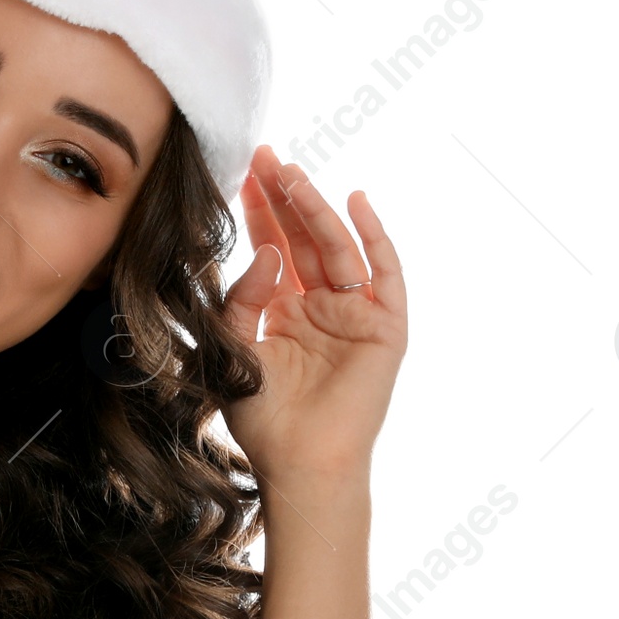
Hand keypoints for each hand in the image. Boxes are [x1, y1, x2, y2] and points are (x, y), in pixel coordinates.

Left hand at [223, 144, 406, 486]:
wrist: (300, 464)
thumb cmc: (264, 421)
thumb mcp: (233, 350)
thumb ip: (240, 299)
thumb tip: (264, 251)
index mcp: (284, 312)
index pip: (272, 248)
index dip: (260, 211)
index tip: (242, 172)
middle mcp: (321, 306)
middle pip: (303, 238)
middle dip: (285, 197)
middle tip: (265, 155)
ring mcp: (355, 315)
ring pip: (337, 248)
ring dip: (316, 209)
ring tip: (294, 174)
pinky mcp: (385, 328)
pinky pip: (384, 275)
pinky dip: (375, 238)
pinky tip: (356, 203)